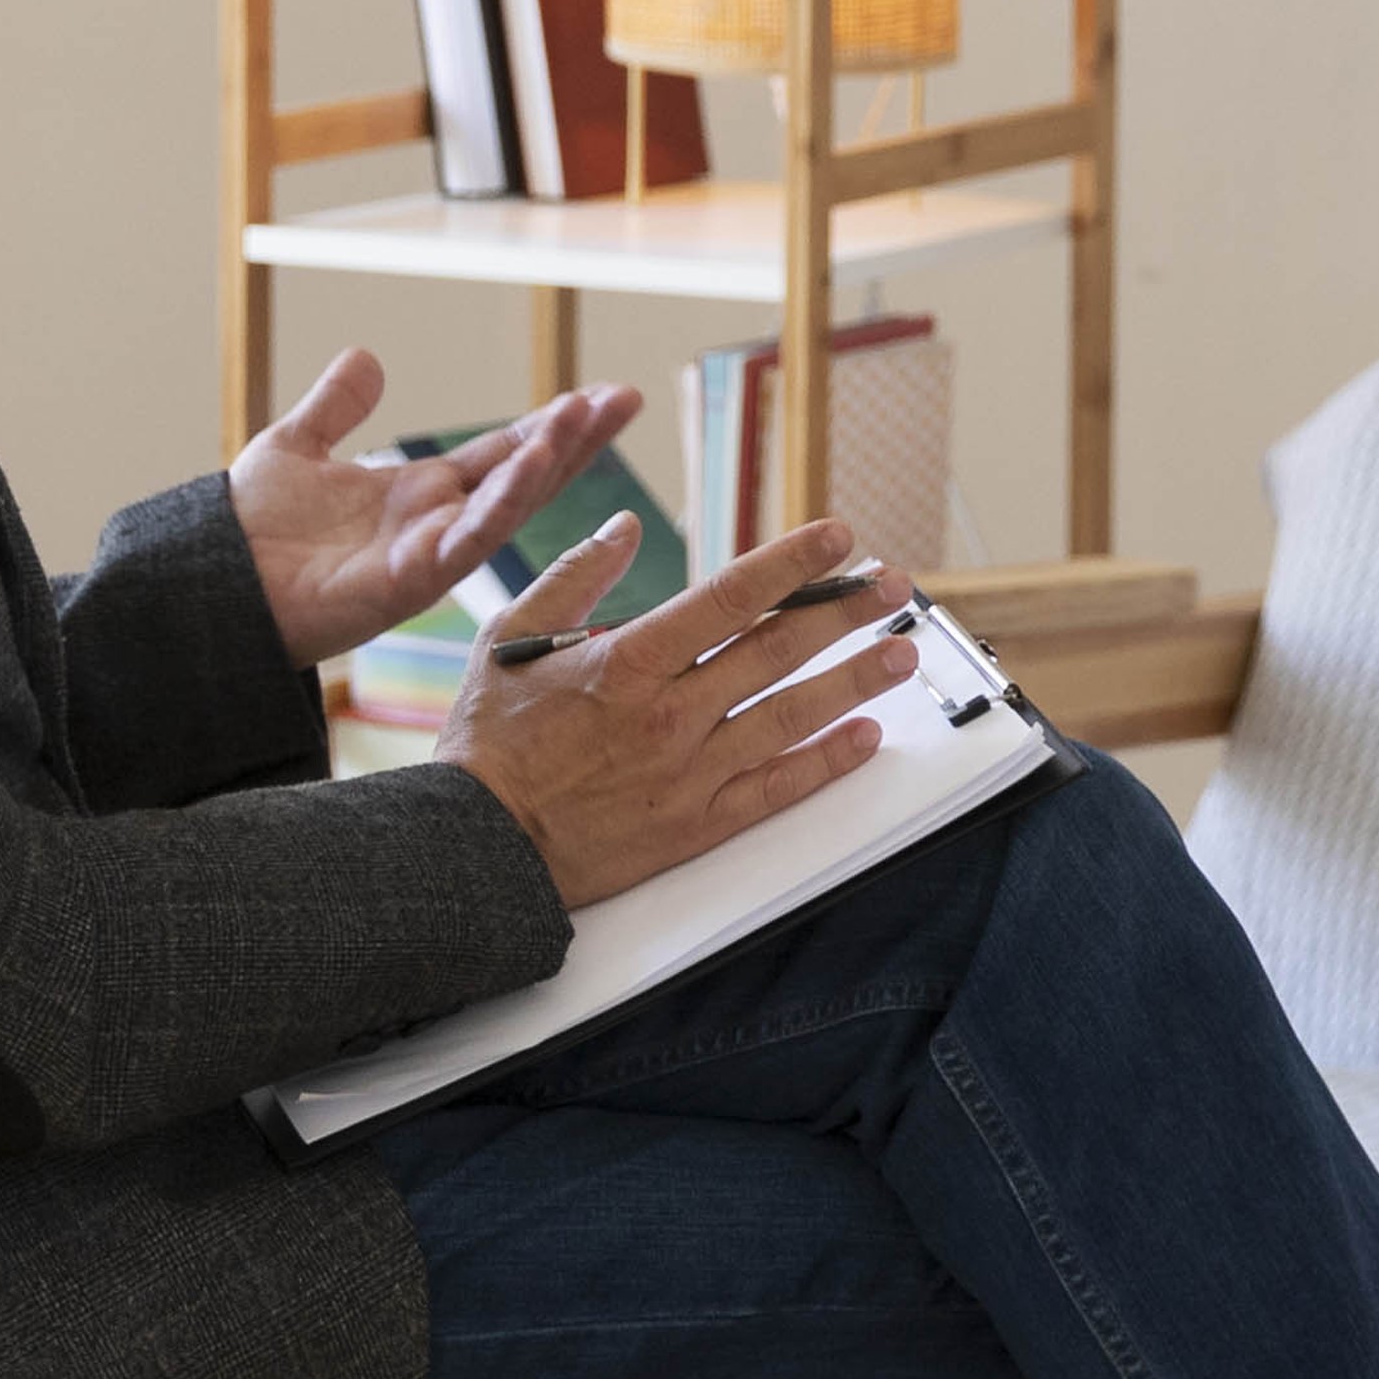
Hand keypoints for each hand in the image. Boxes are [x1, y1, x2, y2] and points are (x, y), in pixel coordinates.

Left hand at [232, 350, 627, 664]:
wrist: (206, 583)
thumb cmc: (246, 533)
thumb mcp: (297, 446)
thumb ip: (337, 406)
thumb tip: (367, 357)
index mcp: (419, 496)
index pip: (502, 454)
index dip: (549, 427)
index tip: (598, 395)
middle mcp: (436, 526)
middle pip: (524, 476)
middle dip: (576, 439)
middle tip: (625, 397)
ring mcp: (428, 556)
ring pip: (508, 505)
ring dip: (552, 461)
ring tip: (590, 414)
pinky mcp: (409, 582)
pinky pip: (469, 540)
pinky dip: (503, 503)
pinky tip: (532, 463)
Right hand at [448, 511, 917, 909]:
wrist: (477, 849)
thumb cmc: (489, 745)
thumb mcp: (512, 640)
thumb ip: (574, 577)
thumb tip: (623, 529)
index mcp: (628, 662)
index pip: (729, 597)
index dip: (791, 563)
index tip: (839, 538)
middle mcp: (669, 713)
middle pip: (777, 650)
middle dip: (843, 612)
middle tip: (892, 587)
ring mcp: (688, 772)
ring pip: (790, 716)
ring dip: (853, 681)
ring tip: (901, 653)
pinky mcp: (696, 824)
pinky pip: (776, 789)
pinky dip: (826, 762)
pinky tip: (865, 738)